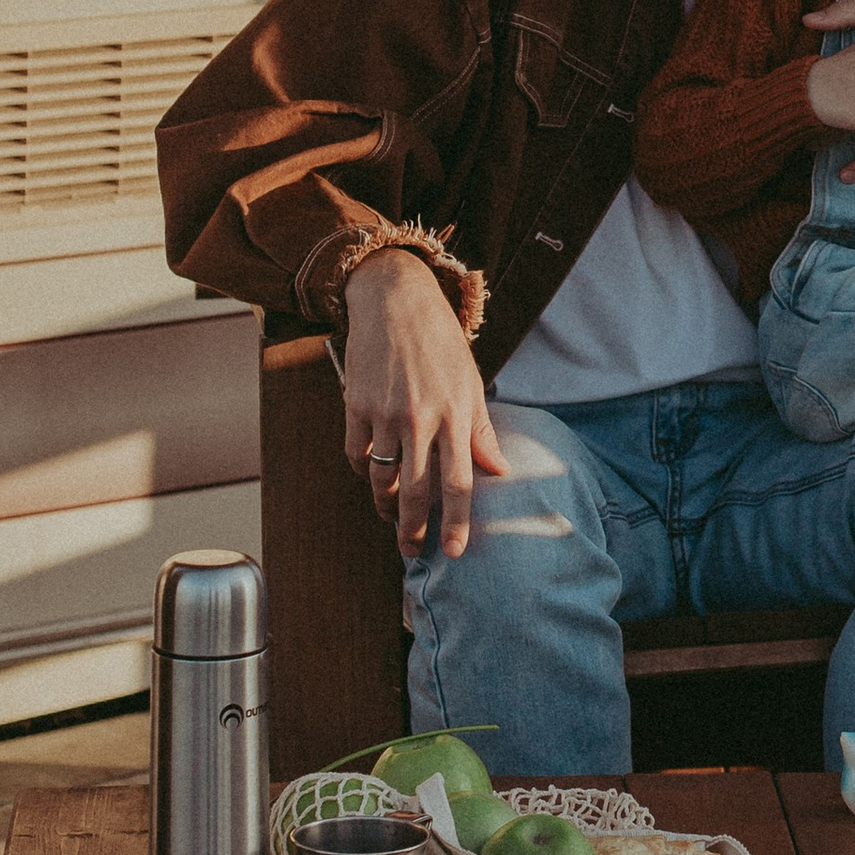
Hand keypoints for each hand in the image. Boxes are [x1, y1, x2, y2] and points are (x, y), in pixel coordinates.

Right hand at [342, 250, 508, 561]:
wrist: (396, 301)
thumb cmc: (440, 343)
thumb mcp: (471, 382)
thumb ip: (481, 431)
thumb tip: (498, 471)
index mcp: (456, 414)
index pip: (459, 483)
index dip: (457, 523)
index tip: (455, 551)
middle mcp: (421, 417)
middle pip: (416, 491)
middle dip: (414, 530)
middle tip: (412, 553)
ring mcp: (385, 412)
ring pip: (381, 477)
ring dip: (386, 505)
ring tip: (392, 517)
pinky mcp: (355, 404)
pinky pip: (356, 453)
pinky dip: (362, 470)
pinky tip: (372, 475)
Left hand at [803, 0, 854, 179]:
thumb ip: (851, 10)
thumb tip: (807, 20)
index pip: (837, 70)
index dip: (821, 80)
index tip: (806, 86)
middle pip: (849, 102)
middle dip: (829, 109)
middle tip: (809, 116)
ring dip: (847, 134)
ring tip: (820, 142)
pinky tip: (848, 175)